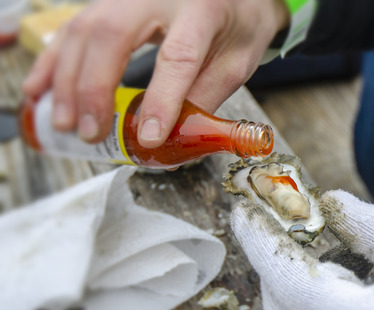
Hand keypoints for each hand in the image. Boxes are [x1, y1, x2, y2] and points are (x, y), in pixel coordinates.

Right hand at [22, 0, 288, 144]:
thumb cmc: (239, 22)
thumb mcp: (238, 61)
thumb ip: (206, 95)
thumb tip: (173, 137)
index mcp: (202, 10)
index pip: (179, 56)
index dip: (161, 99)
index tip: (148, 137)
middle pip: (113, 36)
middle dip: (94, 90)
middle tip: (90, 132)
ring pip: (85, 30)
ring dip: (67, 81)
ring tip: (66, 122)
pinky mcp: (108, 1)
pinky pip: (73, 27)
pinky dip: (53, 62)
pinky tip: (40, 89)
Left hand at [231, 190, 373, 309]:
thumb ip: (371, 228)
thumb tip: (331, 204)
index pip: (284, 280)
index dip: (259, 243)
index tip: (244, 213)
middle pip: (285, 309)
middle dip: (281, 266)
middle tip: (296, 229)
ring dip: (307, 291)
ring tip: (341, 261)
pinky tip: (360, 295)